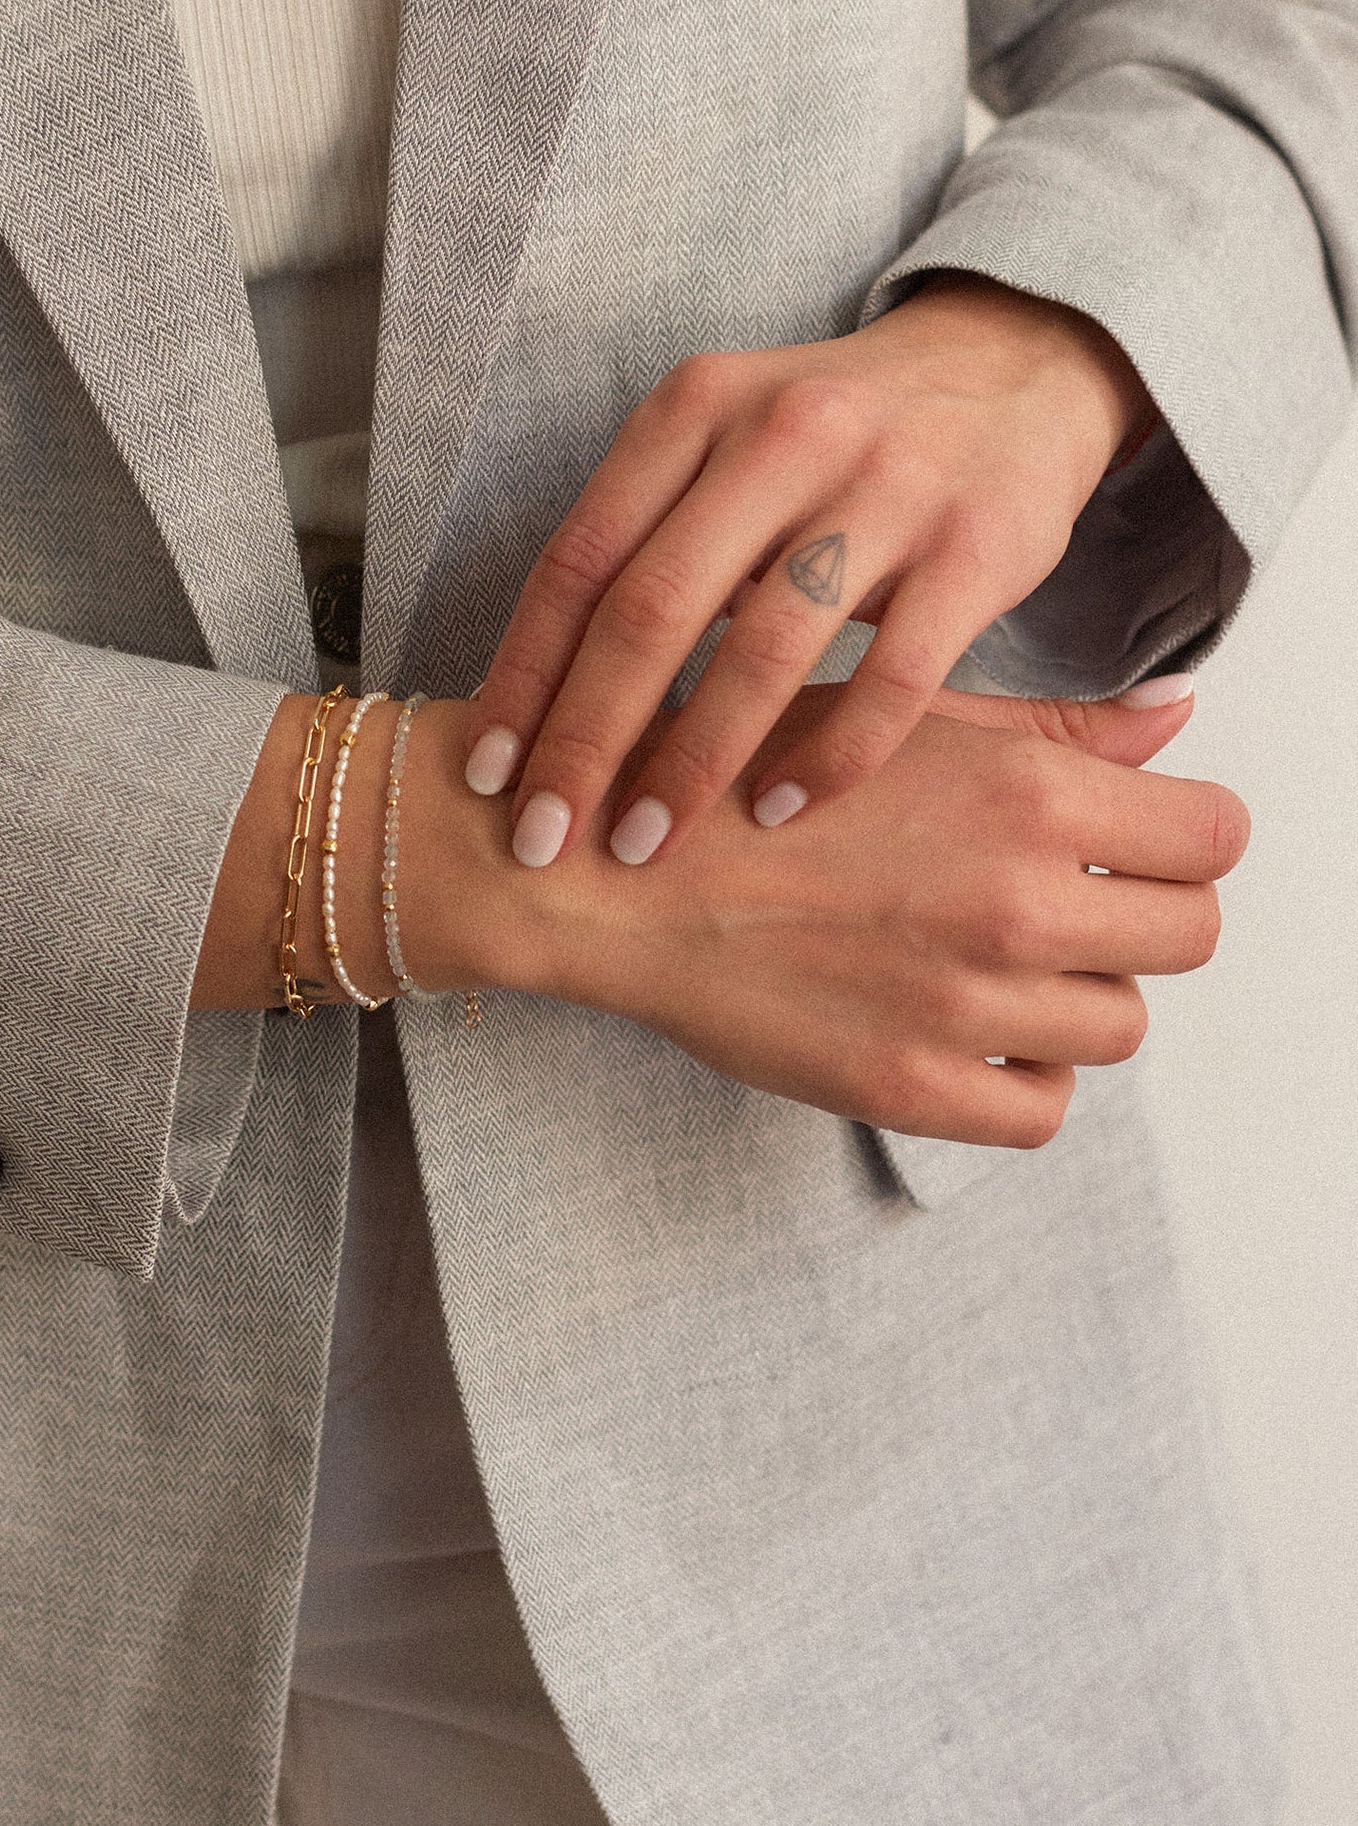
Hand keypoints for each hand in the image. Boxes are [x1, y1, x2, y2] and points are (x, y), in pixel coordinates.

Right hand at [445, 680, 1243, 1146]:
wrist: (611, 874)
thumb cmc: (746, 777)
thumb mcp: (903, 716)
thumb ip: (1057, 729)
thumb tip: (1178, 718)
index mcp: (1028, 794)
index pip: (1214, 836)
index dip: (1180, 838)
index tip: (1132, 846)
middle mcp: (1015, 902)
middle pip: (1189, 935)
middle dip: (1139, 917)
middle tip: (1062, 906)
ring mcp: (966, 1005)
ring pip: (1120, 1024)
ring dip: (1074, 995)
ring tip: (991, 963)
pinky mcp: (911, 1087)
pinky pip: (1044, 1109)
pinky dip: (1023, 1076)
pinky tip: (965, 1028)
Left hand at [462, 275, 1158, 866]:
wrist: (1018, 365)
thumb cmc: (836, 439)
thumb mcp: (726, 444)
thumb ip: (644, 540)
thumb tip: (540, 699)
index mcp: (695, 408)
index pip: (579, 559)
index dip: (522, 676)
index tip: (483, 776)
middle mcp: (782, 433)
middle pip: (650, 609)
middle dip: (585, 741)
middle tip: (542, 840)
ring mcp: (887, 486)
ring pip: (762, 649)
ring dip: (692, 764)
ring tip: (644, 846)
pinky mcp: (977, 547)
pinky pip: (892, 677)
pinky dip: (828, 756)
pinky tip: (775, 812)